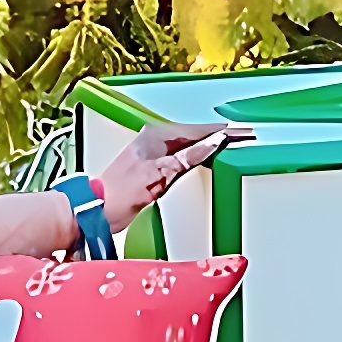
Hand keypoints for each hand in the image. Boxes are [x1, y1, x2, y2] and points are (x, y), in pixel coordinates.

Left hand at [94, 117, 242, 229]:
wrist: (97, 210)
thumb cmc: (118, 192)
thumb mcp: (158, 174)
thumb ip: (187, 158)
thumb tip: (212, 144)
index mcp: (155, 136)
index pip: (197, 130)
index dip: (221, 131)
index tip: (242, 132)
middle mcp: (154, 141)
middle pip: (195, 135)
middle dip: (219, 135)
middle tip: (244, 137)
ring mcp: (154, 154)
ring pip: (190, 144)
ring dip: (210, 144)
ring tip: (232, 144)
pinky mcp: (154, 168)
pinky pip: (183, 156)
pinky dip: (198, 156)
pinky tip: (207, 158)